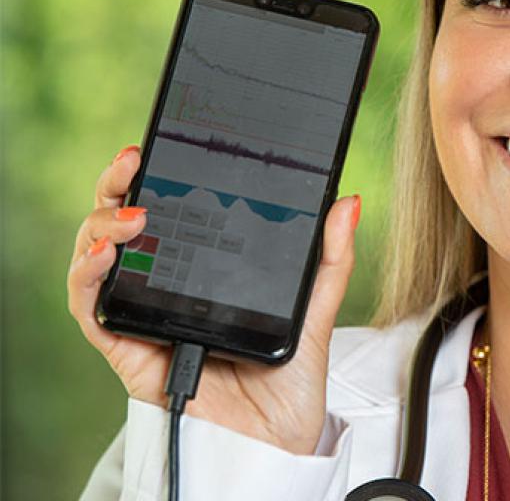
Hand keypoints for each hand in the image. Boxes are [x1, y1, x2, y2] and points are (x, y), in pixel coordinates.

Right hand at [66, 144, 360, 454]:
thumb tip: (347, 201)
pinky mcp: (127, 349)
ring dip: (102, 225)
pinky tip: (106, 256)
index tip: (164, 142)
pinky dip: (88, 279)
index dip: (158, 174)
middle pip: (123, 223)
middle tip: (136, 159)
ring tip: (133, 214)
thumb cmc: (289, 380)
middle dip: (119, 185)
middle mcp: (166, 285)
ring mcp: (143, 314)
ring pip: (97, 258)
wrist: (276, 442)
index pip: (170, 210)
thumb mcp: (316, 309)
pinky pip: (92, 310)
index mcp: (203, 268)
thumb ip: (329, 257)